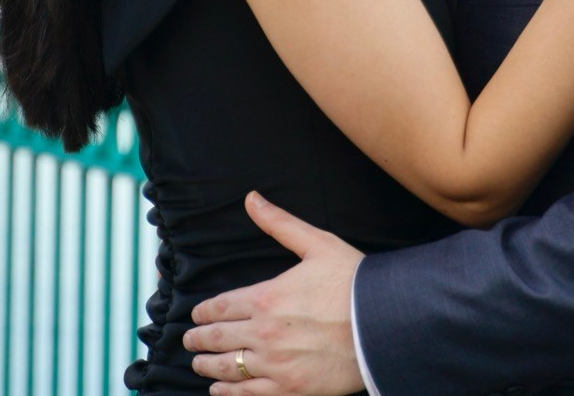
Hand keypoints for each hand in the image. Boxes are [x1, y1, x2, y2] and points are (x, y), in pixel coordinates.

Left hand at [185, 192, 364, 394]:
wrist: (384, 325)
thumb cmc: (353, 283)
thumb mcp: (317, 244)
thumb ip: (279, 223)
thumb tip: (252, 198)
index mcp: (266, 298)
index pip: (220, 307)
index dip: (203, 312)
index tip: (196, 315)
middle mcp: (263, 333)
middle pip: (217, 338)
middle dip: (198, 340)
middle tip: (189, 341)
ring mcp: (275, 365)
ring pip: (226, 368)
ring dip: (207, 366)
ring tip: (199, 364)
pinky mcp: (289, 389)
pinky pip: (247, 394)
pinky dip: (227, 393)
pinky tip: (219, 390)